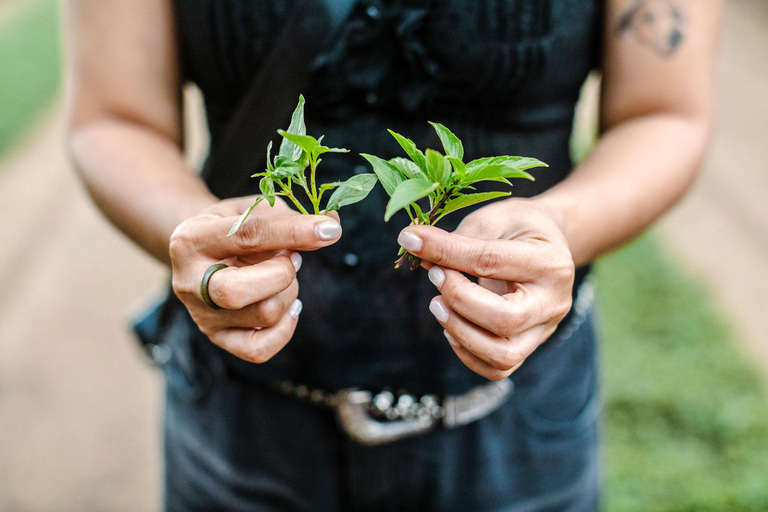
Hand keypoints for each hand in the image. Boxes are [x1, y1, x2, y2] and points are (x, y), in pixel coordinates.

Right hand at [169, 196, 341, 362]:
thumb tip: (330, 230)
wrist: (200, 250)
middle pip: (237, 292)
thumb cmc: (232, 225)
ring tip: (284, 276)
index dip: (294, 231)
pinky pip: (259, 349)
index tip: (329, 229)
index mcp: (192, 239)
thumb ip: (289, 219)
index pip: (248, 235)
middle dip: (281, 273)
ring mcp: (202, 315)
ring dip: (289, 292)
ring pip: (261, 315)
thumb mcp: (254, 209)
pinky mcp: (218, 337)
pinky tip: (289, 306)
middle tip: (291, 258)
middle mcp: (189, 282)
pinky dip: (285, 328)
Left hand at [397, 199, 574, 380]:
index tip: (413, 240)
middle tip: (435, 275)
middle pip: (504, 320)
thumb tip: (416, 250)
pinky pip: (497, 368)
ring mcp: (544, 329)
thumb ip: (457, 238)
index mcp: (549, 262)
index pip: (491, 261)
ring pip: (502, 355)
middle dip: (458, 300)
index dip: (446, 252)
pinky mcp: (530, 347)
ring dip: (459, 331)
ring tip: (438, 304)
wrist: (548, 244)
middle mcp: (553, 302)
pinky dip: (466, 352)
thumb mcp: (492, 219)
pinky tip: (452, 327)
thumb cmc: (518, 227)